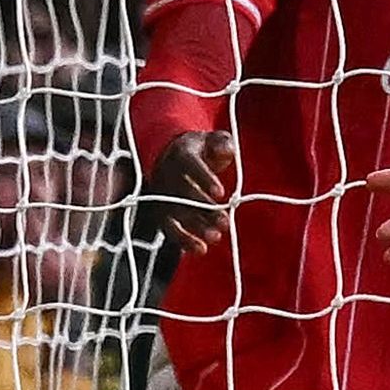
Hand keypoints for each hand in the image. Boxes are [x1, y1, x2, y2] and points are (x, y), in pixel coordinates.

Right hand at [142, 130, 238, 252]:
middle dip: (204, 209)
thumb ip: (222, 142)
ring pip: (174, 212)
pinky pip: (169, 226)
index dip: (204, 178)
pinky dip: (182, 239)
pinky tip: (200, 250)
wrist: (173, 156)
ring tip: (215, 238)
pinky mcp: (161, 210)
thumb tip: (227, 149)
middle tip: (224, 222)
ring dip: (194, 227)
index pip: (190, 164)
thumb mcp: (212, 140)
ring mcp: (162, 194)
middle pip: (183, 192)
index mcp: (181, 154)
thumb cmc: (201, 150)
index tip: (220, 192)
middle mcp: (166, 174)